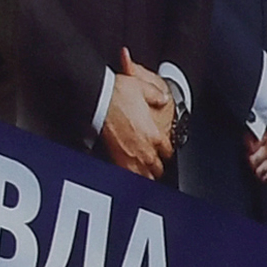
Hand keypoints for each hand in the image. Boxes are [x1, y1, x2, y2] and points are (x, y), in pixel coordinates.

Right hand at [97, 54, 178, 177]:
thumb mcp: (143, 88)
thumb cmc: (117, 94)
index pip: (168, 151)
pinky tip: (130, 177)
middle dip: (157, 167)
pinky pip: (126, 175)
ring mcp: (130, 155)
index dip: (167, 152)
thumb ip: (156, 96)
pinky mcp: (115, 158)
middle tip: (155, 166)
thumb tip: (162, 98)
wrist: (98, 100)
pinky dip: (130, 177)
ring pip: (144, 176)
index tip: (164, 152)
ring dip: (146, 176)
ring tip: (145, 177)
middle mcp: (145, 149)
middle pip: (157, 167)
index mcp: (154, 134)